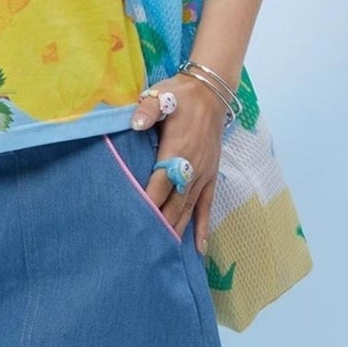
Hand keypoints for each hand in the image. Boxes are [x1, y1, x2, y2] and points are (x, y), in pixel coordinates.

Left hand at [128, 77, 222, 250]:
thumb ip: (148, 109)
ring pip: (188, 210)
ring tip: (165, 255)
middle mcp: (193, 167)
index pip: (160, 183)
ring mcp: (204, 174)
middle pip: (174, 204)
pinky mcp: (211, 176)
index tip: (137, 223)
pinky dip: (203, 227)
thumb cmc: (181, 95)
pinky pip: (207, 206)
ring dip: (177, 231)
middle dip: (161, 226)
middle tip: (145, 249)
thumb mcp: (162, 95)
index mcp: (178, 150)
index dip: (149, 203)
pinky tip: (199, 248)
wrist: (212, 91)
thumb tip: (135, 124)